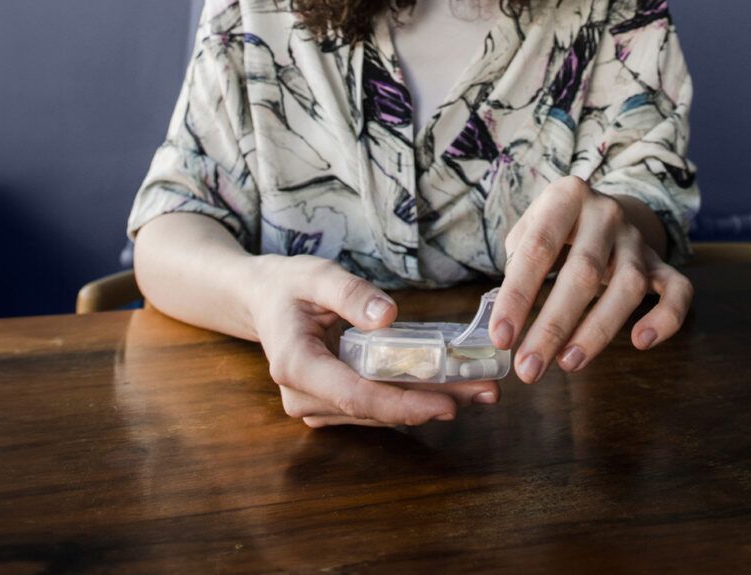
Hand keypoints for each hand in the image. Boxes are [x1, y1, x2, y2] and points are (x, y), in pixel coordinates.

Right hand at [250, 256, 500, 426]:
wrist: (263, 300)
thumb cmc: (289, 285)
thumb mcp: (316, 275)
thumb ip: (348, 293)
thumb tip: (386, 316)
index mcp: (295, 365)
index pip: (355, 395)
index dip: (402, 404)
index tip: (447, 403)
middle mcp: (302, 396)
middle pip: (376, 408)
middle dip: (432, 402)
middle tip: (487, 393)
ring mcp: (315, 406)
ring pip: (380, 412)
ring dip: (429, 402)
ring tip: (480, 389)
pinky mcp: (330, 405)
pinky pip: (375, 406)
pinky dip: (412, 398)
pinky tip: (451, 387)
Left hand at [490, 176, 693, 382]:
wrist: (603, 209)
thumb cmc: (555, 229)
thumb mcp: (528, 228)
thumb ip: (517, 263)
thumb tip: (511, 315)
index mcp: (567, 197)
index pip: (538, 249)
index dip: (517, 296)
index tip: (501, 337)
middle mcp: (607, 214)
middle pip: (583, 273)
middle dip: (553, 327)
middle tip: (529, 369)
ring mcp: (637, 240)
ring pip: (629, 287)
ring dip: (597, 331)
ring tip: (568, 364)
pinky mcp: (662, 263)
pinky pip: (678, 290)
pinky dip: (666, 318)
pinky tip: (642, 342)